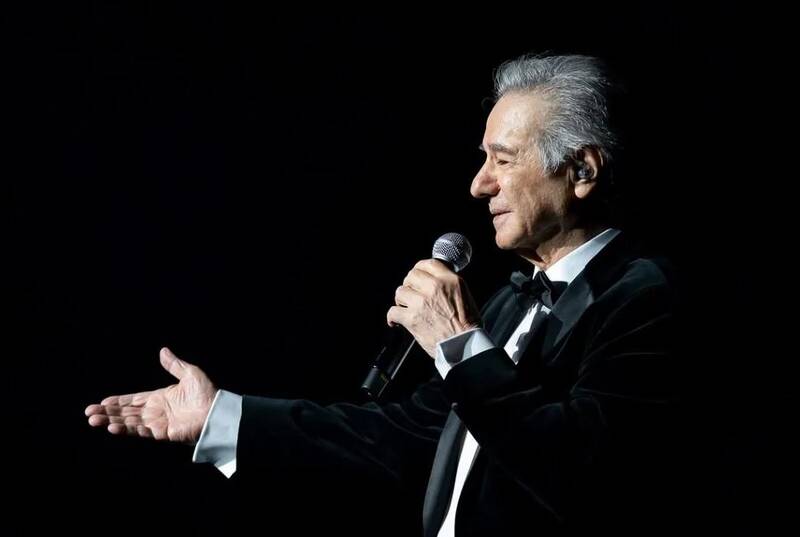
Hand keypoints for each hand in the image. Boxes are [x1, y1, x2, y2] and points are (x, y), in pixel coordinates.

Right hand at [84, 347, 216, 443]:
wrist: (218, 411)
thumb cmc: (207, 393)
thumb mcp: (190, 374)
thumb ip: (174, 365)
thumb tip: (162, 350)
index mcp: (161, 397)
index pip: (134, 400)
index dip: (118, 401)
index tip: (101, 402)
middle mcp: (156, 411)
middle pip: (127, 412)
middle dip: (107, 412)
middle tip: (88, 413)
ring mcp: (158, 423)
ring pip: (129, 422)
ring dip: (110, 421)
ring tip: (92, 420)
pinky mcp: (163, 433)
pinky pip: (141, 431)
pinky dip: (126, 429)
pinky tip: (112, 427)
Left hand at [387, 259, 480, 356]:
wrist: (464, 345)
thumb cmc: (467, 325)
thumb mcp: (464, 295)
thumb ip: (448, 285)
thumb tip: (433, 282)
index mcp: (450, 281)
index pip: (428, 264)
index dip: (420, 268)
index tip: (417, 274)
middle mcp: (435, 288)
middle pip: (411, 276)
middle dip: (409, 284)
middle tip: (411, 294)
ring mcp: (421, 302)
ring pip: (400, 292)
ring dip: (402, 300)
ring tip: (406, 307)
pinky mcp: (412, 318)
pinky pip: (393, 311)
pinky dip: (392, 318)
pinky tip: (396, 321)